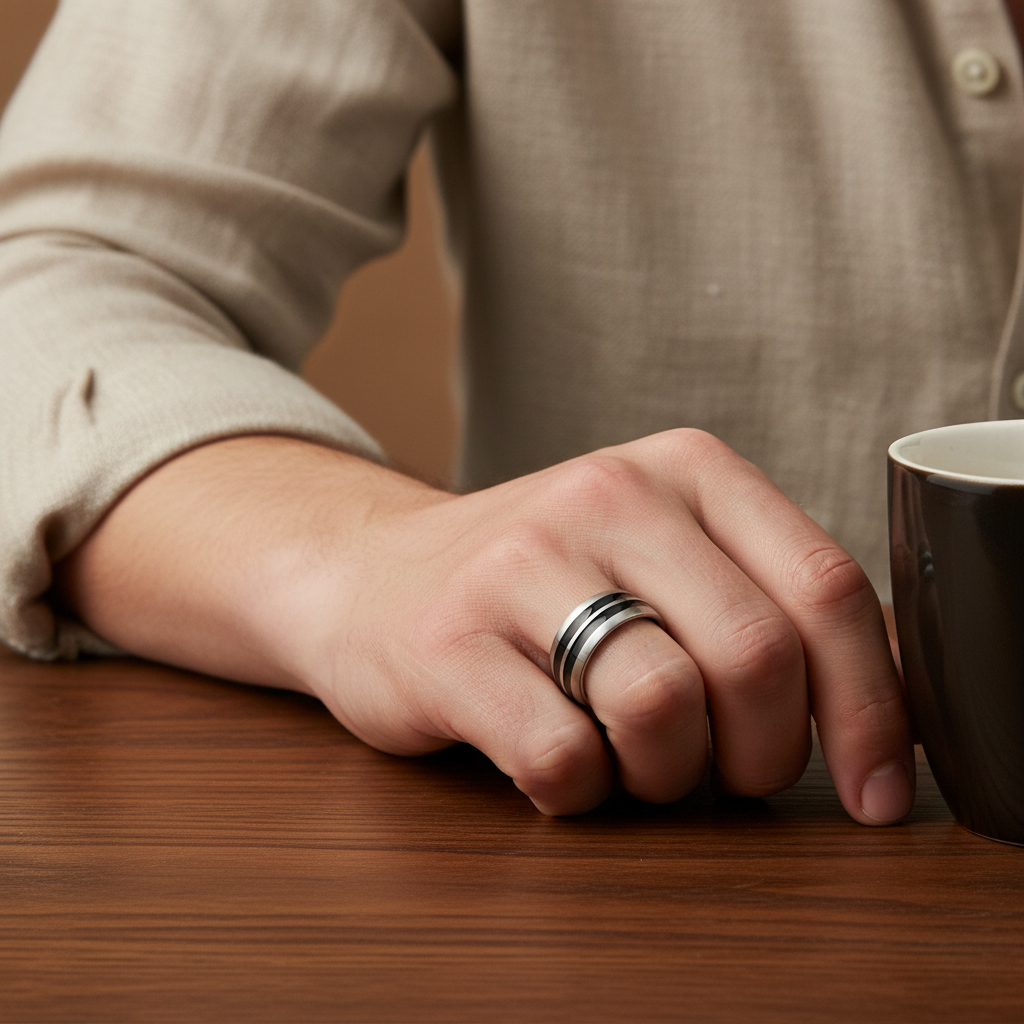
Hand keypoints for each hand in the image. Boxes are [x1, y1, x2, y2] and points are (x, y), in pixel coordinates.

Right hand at [57, 430, 913, 821]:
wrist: (371, 574)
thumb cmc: (543, 584)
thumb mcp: (663, 553)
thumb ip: (765, 605)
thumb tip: (879, 711)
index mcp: (683, 469)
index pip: (823, 587)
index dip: (871, 708)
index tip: (872, 790)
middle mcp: (607, 494)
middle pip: (755, 656)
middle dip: (760, 754)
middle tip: (722, 771)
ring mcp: (519, 563)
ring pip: (662, 709)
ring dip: (665, 775)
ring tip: (629, 759)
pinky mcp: (447, 642)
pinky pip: (562, 759)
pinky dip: (578, 791)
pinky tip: (555, 762)